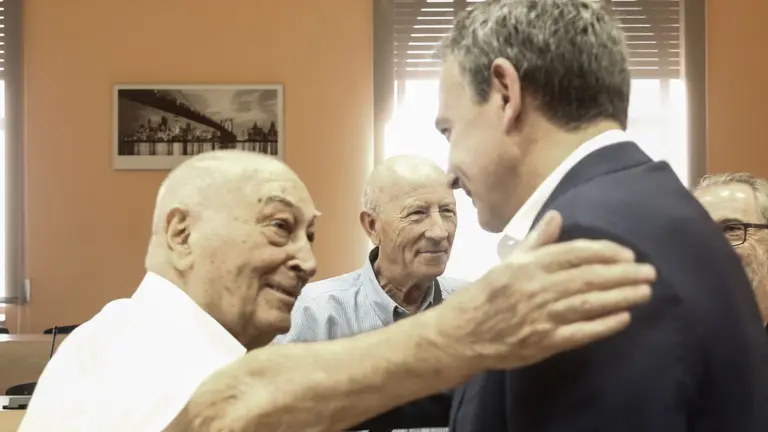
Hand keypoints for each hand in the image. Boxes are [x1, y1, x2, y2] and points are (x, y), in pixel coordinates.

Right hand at [437, 210, 655, 370]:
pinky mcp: (544, 342)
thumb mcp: (507, 262)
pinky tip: (624, 318)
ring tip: (644, 292)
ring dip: (621, 296)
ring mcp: (542, 316)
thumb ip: (536, 241)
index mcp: (528, 265)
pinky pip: (580, 332)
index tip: (627, 254)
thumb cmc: (485, 296)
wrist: (461, 334)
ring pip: (589, 303)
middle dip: (623, 274)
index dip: (605, 252)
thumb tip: (557, 216)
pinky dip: (604, 325)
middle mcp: (537, 287)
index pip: (575, 253)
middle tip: (649, 272)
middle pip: (589, 277)